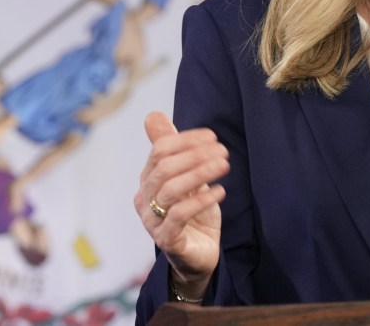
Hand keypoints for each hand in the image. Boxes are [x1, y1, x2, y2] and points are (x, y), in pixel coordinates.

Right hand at [134, 111, 229, 298]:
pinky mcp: (167, 240)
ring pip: (171, 190)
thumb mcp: (187, 176)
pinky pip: (179, 215)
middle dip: (196, 155)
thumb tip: (153, 115)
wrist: (198, 253)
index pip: (160, 150)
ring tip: (224, 165)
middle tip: (223, 151)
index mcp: (148, 180)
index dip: (187, 140)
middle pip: (164, 168)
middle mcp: (145, 199)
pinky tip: (220, 191)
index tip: (214, 137)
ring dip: (200, 173)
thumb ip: (172, 148)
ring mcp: (152, 221)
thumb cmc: (193, 211)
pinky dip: (202, 200)